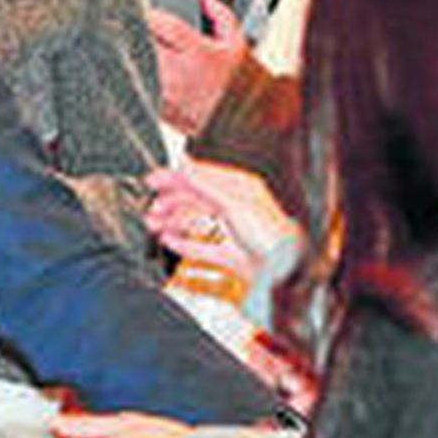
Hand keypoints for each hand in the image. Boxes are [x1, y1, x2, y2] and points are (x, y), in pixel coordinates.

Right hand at [145, 159, 299, 279]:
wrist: (286, 272)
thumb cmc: (271, 236)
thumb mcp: (232, 202)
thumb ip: (203, 185)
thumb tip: (182, 165)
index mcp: (239, 188)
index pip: (200, 177)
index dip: (174, 178)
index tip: (151, 181)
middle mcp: (236, 208)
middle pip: (195, 200)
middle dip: (170, 203)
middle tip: (151, 209)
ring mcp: (233, 232)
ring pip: (196, 223)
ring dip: (173, 223)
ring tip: (155, 226)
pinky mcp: (231, 255)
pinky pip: (202, 247)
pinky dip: (184, 244)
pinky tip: (170, 242)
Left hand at [147, 0, 247, 135]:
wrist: (245, 124)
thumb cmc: (241, 84)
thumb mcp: (237, 43)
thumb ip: (220, 15)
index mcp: (197, 53)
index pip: (162, 24)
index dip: (150, 14)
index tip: (146, 11)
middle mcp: (178, 73)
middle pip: (142, 43)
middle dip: (136, 32)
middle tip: (134, 27)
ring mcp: (165, 93)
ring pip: (137, 66)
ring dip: (134, 55)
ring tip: (137, 50)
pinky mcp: (158, 110)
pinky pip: (141, 87)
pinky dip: (139, 78)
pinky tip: (145, 74)